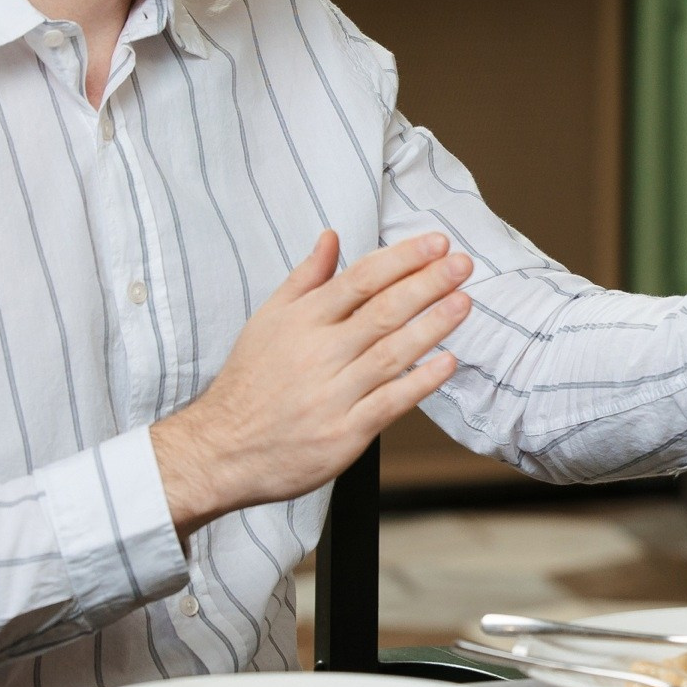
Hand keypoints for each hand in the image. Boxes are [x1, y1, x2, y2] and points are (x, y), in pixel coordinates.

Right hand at [149, 231, 472, 538]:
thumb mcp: (267, 320)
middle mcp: (318, 353)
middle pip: (382, 311)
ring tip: (464, 302)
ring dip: (433, 326)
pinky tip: (448, 362)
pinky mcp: (344, 432)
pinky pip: (390, 402)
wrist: (221, 449)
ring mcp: (333, 394)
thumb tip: (331, 237)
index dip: (402, 258)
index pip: (360, 279)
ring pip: (391, 353)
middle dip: (427, 283)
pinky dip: (421, 382)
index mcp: (302, 321)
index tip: (436, 243)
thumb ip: (305, 278)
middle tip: (462, 264)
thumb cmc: (250, 382)